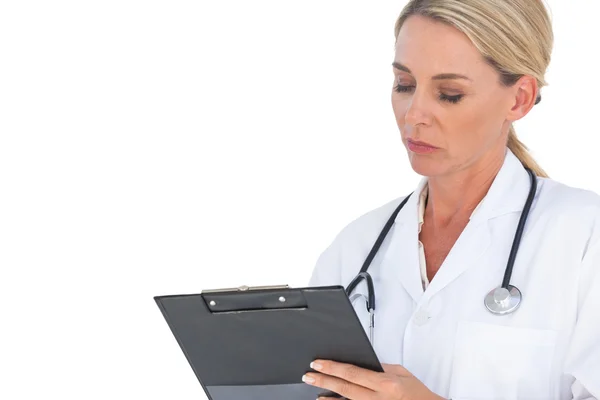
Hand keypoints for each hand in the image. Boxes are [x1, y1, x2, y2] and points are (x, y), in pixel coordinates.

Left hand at [302, 359, 445, 399]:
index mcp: (386, 384)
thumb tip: (360, 362)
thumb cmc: (418, 394)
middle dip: (324, 380)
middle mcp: (379, 399)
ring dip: (328, 397)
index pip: (352, 373)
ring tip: (315, 389)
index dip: (332, 367)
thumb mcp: (402, 374)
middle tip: (308, 375)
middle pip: (345, 388)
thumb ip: (380, 367)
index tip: (318, 363)